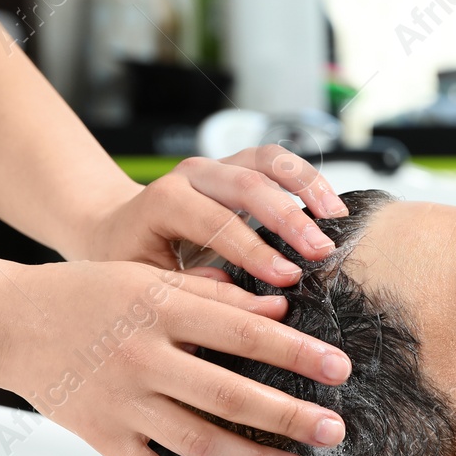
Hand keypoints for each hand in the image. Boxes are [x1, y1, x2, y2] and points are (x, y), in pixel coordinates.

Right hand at [0, 259, 350, 455]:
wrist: (7, 322)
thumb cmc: (86, 295)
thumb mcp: (149, 280)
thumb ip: (213, 296)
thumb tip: (279, 309)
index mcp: (160, 310)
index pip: (243, 333)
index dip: (296, 353)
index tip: (341, 369)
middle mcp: (143, 358)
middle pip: (228, 395)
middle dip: (287, 416)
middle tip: (333, 431)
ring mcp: (121, 403)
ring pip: (196, 441)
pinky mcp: (101, 437)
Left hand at [81, 146, 350, 284]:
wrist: (118, 230)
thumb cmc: (131, 262)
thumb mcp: (145, 283)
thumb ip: (188, 288)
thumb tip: (236, 296)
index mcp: (163, 201)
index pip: (213, 219)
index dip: (253, 249)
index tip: (287, 280)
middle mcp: (192, 175)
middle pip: (247, 182)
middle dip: (289, 218)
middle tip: (321, 252)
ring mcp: (220, 167)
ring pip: (269, 160)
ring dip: (308, 186)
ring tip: (338, 220)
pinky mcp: (242, 168)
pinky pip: (279, 163)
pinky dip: (309, 180)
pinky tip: (331, 209)